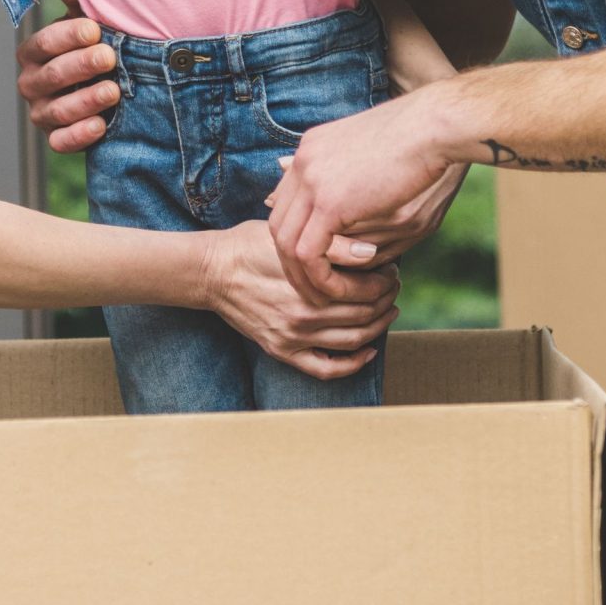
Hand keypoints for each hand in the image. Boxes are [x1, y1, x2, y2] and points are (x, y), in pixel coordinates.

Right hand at [17, 0, 118, 150]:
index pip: (44, 43)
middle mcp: (32, 83)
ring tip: (114, 91)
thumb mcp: (89, 23)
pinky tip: (102, 125)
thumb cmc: (95, 48)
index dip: (67, 36)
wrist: (112, 87)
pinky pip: (61, 142)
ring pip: (56, 110)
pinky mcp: (56, 139)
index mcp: (35, 51)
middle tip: (110, 57)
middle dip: (81, 66)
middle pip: (51, 76)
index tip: (94, 30)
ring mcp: (42, 113)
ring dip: (86, 100)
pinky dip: (80, 135)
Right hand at [202, 219, 399, 378]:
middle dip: (386, 300)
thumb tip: (371, 252)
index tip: (390, 270)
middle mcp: (305, 316)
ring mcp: (293, 337)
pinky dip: (352, 364)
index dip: (385, 280)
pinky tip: (368, 351)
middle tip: (394, 287)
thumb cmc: (250, 245)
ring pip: (352, 340)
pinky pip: (325, 369)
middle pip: (364, 314)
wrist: (211, 271)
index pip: (366, 289)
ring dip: (378, 327)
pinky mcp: (282, 351)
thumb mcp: (291, 235)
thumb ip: (332, 246)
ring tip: (387, 311)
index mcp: (310, 286)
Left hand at [265, 91, 464, 302]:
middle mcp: (304, 161)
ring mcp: (311, 180)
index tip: (320, 261)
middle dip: (293, 262)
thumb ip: (357, 189)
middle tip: (317, 288)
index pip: (287, 201)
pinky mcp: (328, 202)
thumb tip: (352, 229)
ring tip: (330, 297)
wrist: (436, 125)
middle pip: (279, 223)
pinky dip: (321, 278)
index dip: (300, 234)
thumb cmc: (423, 142)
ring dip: (306, 277)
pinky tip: (343, 289)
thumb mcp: (382, 165)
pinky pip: (308, 253)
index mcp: (313, 148)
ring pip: (287, 243)